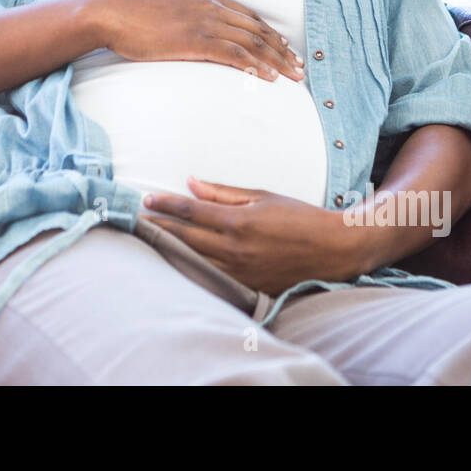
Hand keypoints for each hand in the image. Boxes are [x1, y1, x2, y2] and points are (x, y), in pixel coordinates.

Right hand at [92, 0, 305, 81]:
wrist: (113, 16)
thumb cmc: (134, 13)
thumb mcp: (168, 2)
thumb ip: (188, 8)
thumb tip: (195, 18)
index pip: (249, 16)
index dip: (271, 33)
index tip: (286, 48)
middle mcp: (212, 6)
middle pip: (257, 29)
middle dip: (282, 49)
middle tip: (299, 67)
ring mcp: (205, 22)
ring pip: (251, 42)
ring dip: (275, 61)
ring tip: (290, 77)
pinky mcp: (196, 40)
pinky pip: (233, 53)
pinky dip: (253, 65)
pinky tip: (265, 78)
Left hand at [143, 177, 374, 293]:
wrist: (333, 250)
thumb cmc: (299, 217)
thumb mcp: (262, 196)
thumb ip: (223, 193)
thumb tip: (191, 183)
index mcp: (238, 221)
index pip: (190, 210)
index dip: (165, 204)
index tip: (146, 199)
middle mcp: (234, 248)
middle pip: (184, 237)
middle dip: (158, 227)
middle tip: (137, 220)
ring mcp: (239, 271)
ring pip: (192, 261)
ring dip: (169, 249)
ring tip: (148, 239)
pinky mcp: (246, 287)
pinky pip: (210, 277)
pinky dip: (190, 267)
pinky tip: (177, 261)